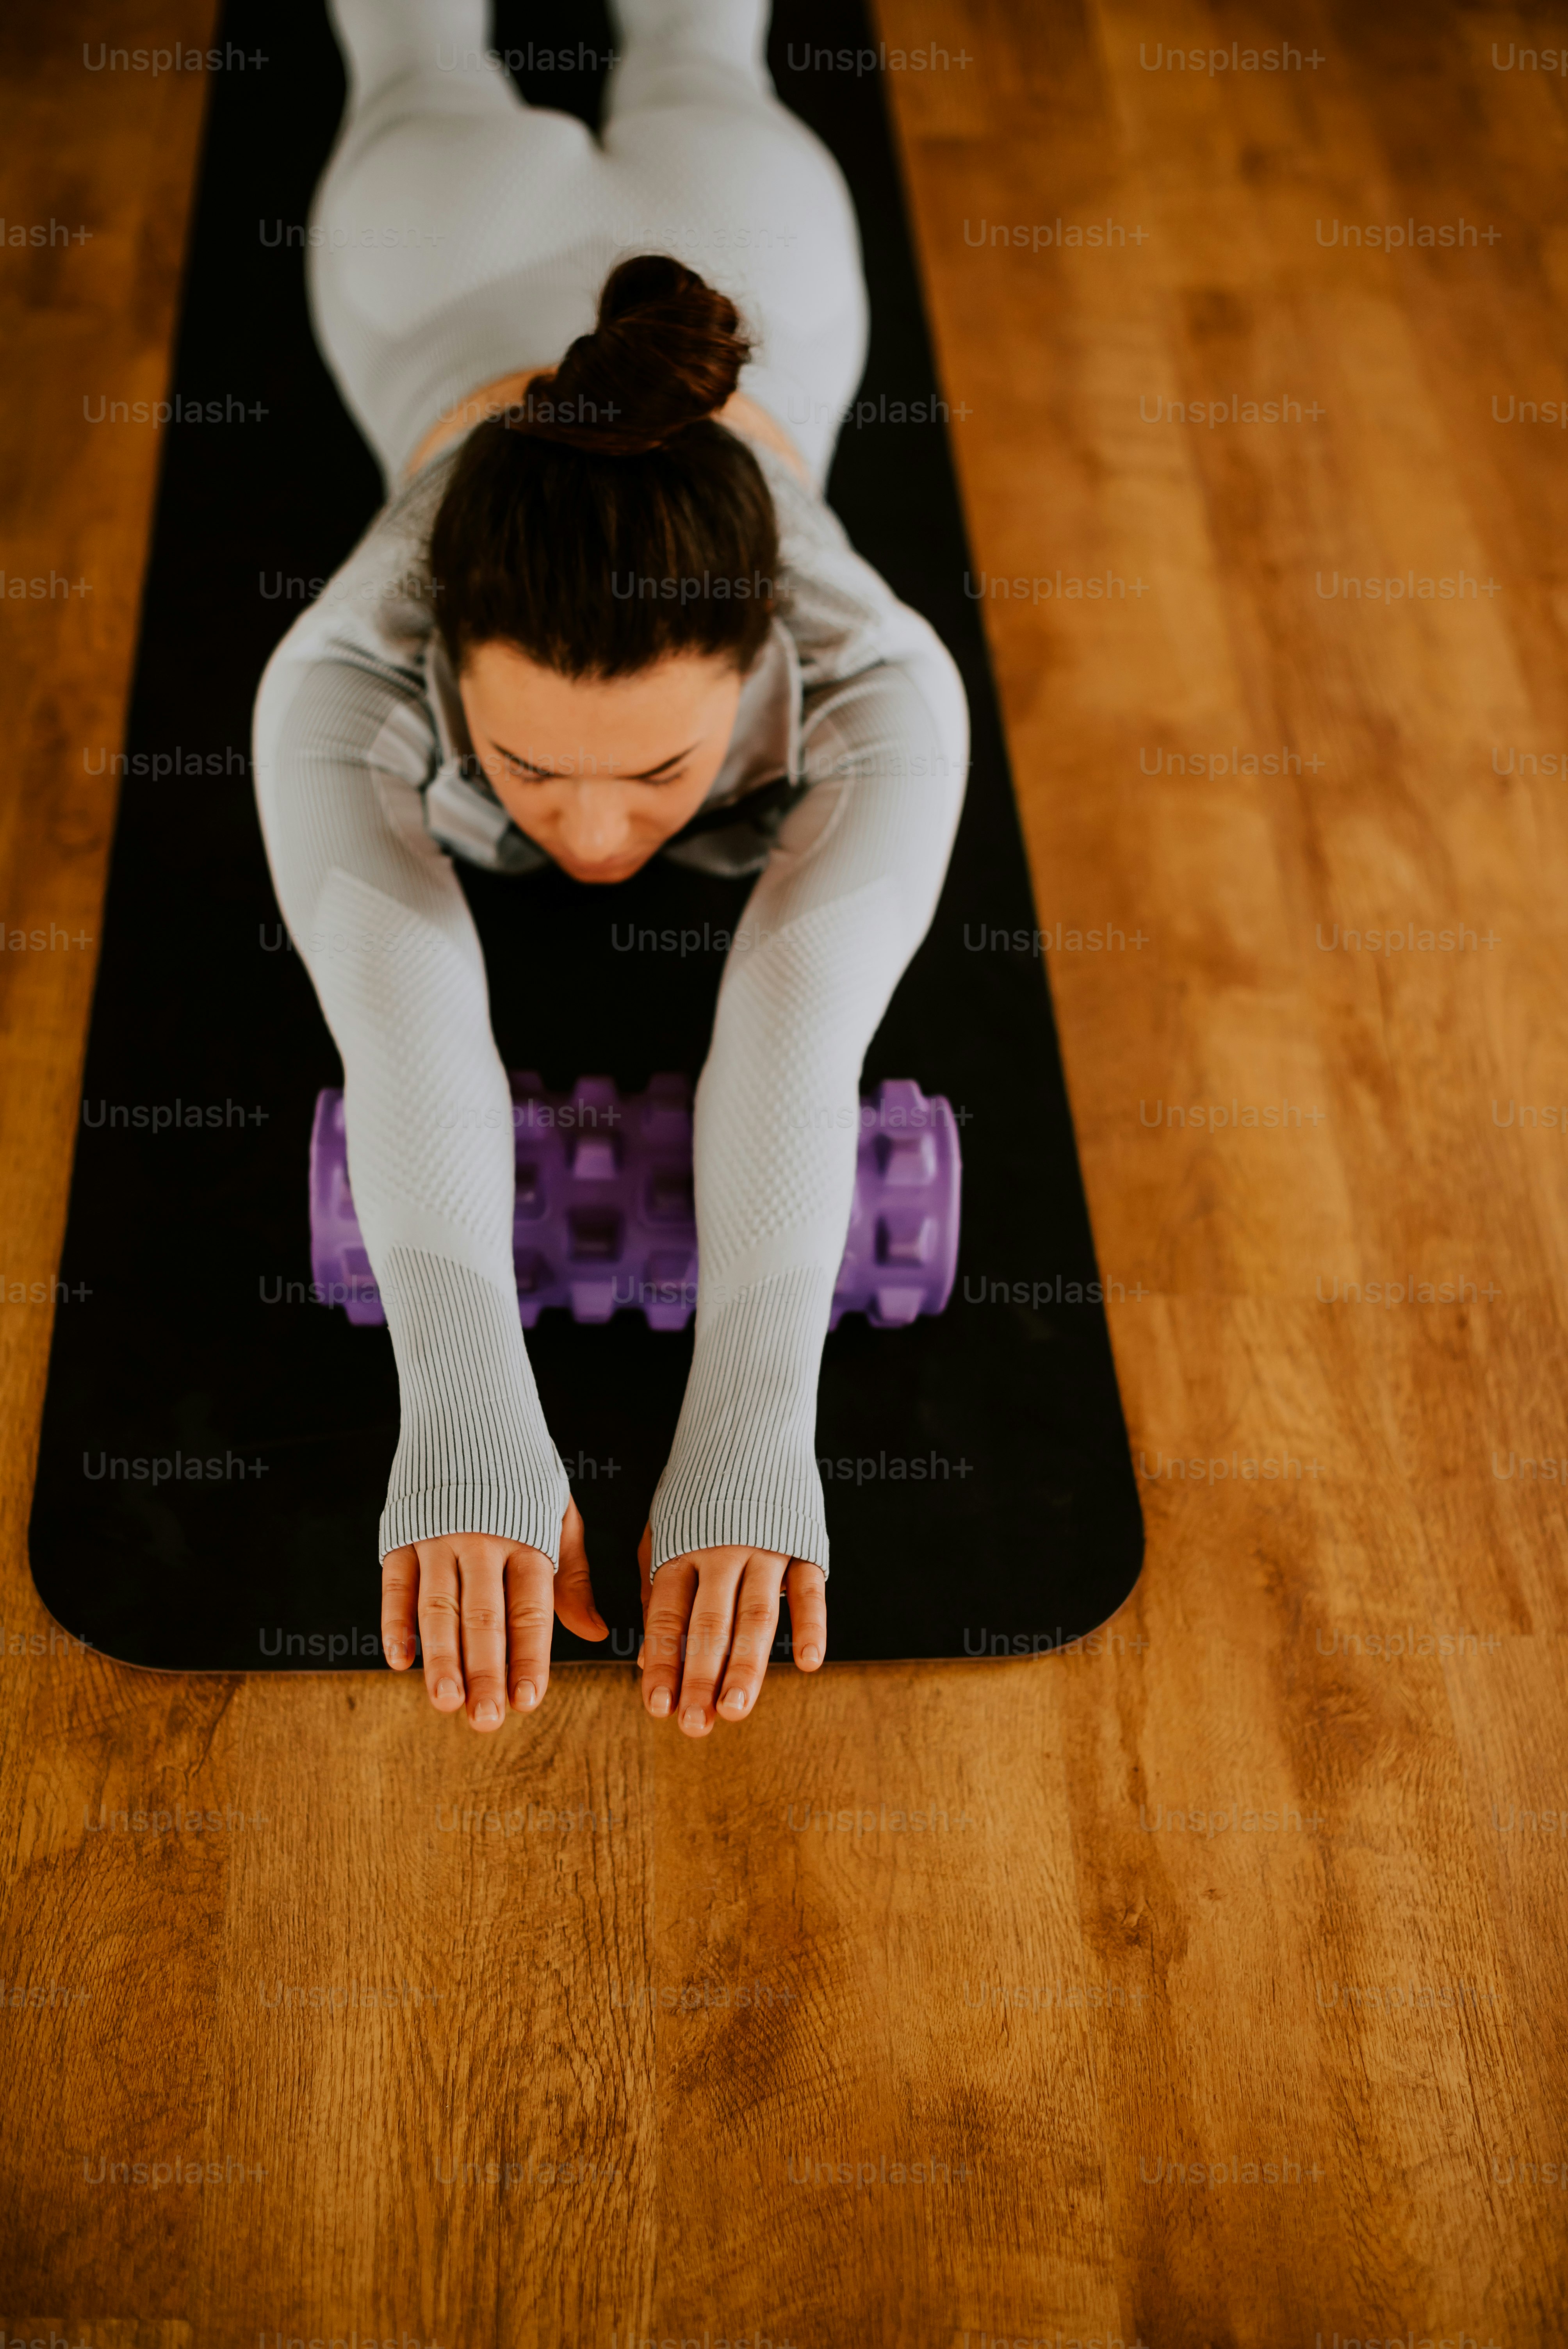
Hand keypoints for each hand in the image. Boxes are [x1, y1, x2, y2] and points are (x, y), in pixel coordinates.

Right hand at [381, 1495, 605, 1730]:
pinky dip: (395, 1622)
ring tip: (446, 1703)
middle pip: (484, 1617)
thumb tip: (595, 1634)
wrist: (470, 1413)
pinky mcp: (402, 1533)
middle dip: (485, 1672)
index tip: (529, 1702)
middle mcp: (482, 1541)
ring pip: (437, 1606)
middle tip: (486, 1720)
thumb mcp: (559, 1516)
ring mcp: (438, 1537)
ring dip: (441, 1658)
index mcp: (528, 1539)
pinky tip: (400, 1661)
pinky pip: (395, 1584)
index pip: (530, 1610)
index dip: (530, 1657)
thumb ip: (573, 1577)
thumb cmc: (523, 1475)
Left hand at [636, 1520, 826, 1735]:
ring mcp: (764, 1546)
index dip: (663, 1663)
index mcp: (678, 1550)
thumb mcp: (661, 1536)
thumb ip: (657, 1597)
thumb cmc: (697, 1499)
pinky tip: (807, 1662)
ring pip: (756, 1613)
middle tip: (696, 1725)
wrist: (745, 1433)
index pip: (668, 1616)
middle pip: (710, 1622)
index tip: (658, 1708)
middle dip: (701, 1677)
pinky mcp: (803, 1541)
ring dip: (747, 1665)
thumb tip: (649, 1662)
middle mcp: (719, 1550)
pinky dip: (810, 1624)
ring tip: (736, 1710)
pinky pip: (809, 1587)